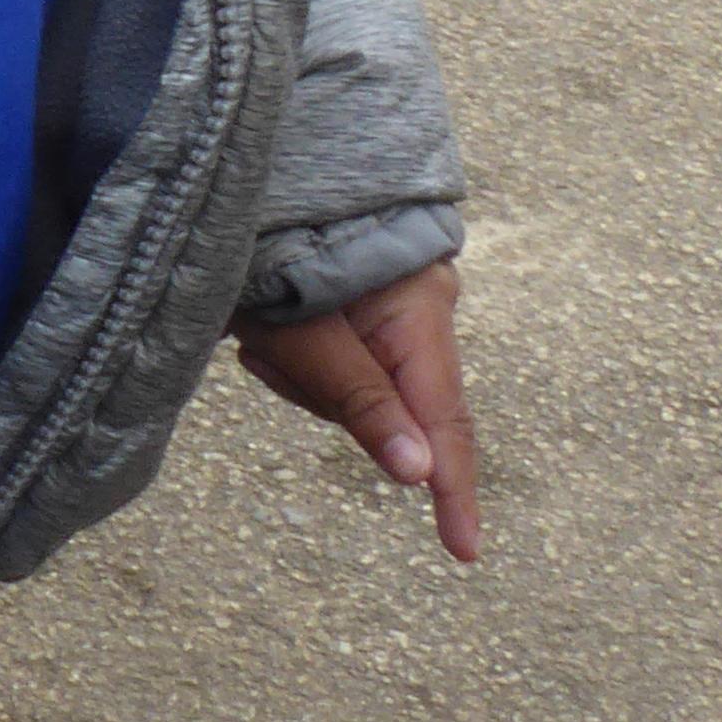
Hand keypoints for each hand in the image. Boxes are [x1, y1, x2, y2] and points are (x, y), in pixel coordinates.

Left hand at [236, 258, 479, 564]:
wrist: (258, 171)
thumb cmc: (278, 248)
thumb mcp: (307, 336)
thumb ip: (365, 405)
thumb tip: (419, 475)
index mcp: (421, 319)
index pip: (444, 427)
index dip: (452, 491)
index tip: (464, 550)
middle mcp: (424, 312)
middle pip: (383, 407)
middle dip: (320, 393)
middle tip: (266, 348)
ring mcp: (397, 306)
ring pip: (350, 387)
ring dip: (300, 371)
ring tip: (262, 326)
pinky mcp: (367, 303)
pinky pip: (337, 360)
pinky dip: (298, 354)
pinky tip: (269, 322)